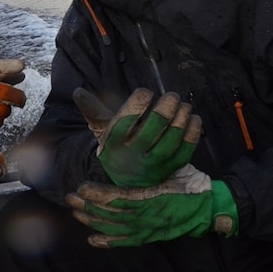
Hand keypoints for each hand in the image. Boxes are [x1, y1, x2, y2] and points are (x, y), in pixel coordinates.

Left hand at [66, 164, 237, 247]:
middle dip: (87, 206)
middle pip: (110, 214)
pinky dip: (108, 242)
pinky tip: (93, 240)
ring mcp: (147, 229)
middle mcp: (146, 216)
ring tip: (76, 212)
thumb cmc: (188, 182)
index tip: (82, 187)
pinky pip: (126, 242)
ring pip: (114, 228)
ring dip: (92, 221)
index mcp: (151, 198)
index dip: (98, 194)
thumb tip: (124, 146)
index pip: (118, 198)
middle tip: (70, 197)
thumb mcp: (168, 167)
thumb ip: (147, 163)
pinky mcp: (150, 236)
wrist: (209, 206)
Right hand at [73, 87, 201, 186]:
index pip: (127, 118)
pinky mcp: (170, 169)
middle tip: (170, 95)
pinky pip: (186, 150)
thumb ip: (92, 108)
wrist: (124, 180)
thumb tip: (78, 92)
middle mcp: (133, 154)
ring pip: (172, 137)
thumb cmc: (115, 145)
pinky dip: (192, 132)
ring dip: (181, 116)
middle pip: (154, 126)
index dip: (140, 100)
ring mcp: (154, 164)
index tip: (145, 92)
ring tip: (183, 104)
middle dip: (166, 105)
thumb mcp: (101, 129)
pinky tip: (193, 118)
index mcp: (114, 142)